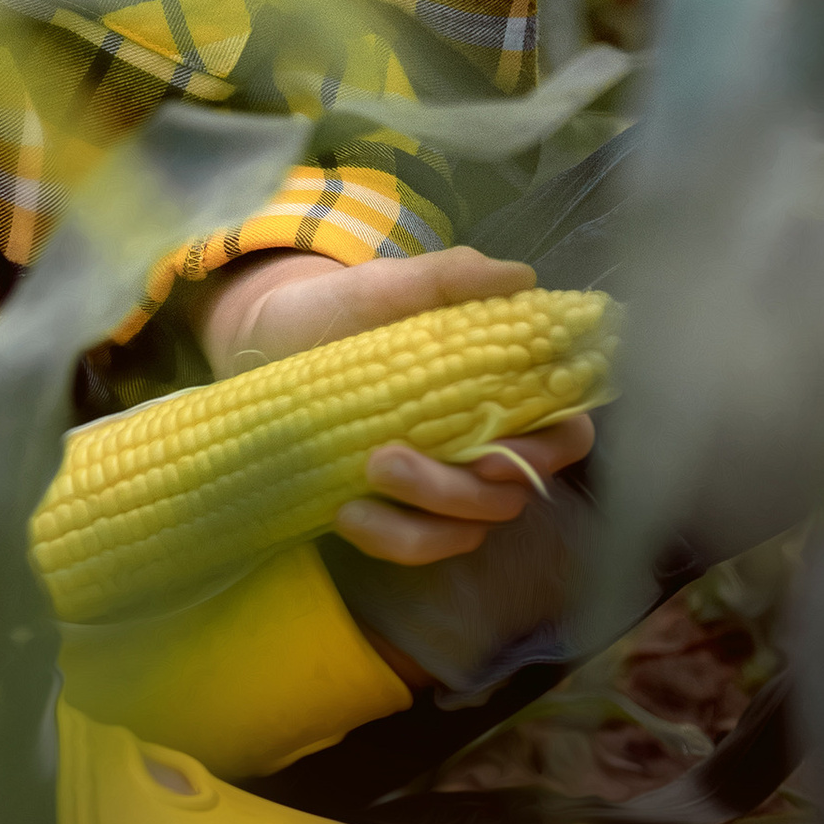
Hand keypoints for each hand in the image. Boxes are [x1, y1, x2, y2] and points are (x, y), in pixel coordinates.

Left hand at [190, 243, 595, 567]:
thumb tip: (522, 279)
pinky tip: (347, 513)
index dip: (548, 450)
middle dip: (461, 489)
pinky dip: (390, 537)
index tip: (495, 451)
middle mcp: (478, 441)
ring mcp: (439, 482)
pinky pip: (416, 544)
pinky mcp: (397, 510)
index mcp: (494, 386)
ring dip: (424, 511)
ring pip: (469, 526)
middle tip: (390, 459)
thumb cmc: (336, 307)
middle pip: (511, 492)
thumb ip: (448, 279)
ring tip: (365, 471)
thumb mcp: (383, 285)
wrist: (261, 339)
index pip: (562, 430)